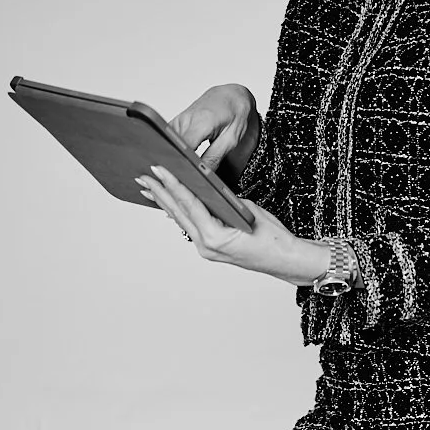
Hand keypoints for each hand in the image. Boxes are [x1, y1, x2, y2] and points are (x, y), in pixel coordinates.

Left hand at [135, 165, 329, 286]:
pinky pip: (190, 227)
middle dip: (160, 193)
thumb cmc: (274, 237)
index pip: (189, 204)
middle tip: (143, 176)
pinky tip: (169, 204)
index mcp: (215, 237)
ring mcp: (206, 249)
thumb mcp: (248, 210)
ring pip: (181, 221)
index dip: (173, 184)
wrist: (286, 260)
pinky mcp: (209, 249)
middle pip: (178, 213)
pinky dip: (179, 212)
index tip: (159, 169)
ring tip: (149, 187)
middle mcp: (206, 246)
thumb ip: (223, 200)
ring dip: (165, 202)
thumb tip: (205, 188)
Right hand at [168, 83, 253, 174]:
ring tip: (184, 167)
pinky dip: (174, 150)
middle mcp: (186, 120)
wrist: (231, 96)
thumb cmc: (234, 113)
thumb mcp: (231, 139)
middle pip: (173, 147)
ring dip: (174, 157)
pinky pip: (169, 140)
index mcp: (202, 122)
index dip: (184, 164)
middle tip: (185, 176)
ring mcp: (178, 121)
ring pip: (169, 144)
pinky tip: (180, 157)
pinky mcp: (175, 123)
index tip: (186, 175)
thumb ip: (215, 157)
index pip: (185, 148)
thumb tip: (202, 174)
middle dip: (177, 163)